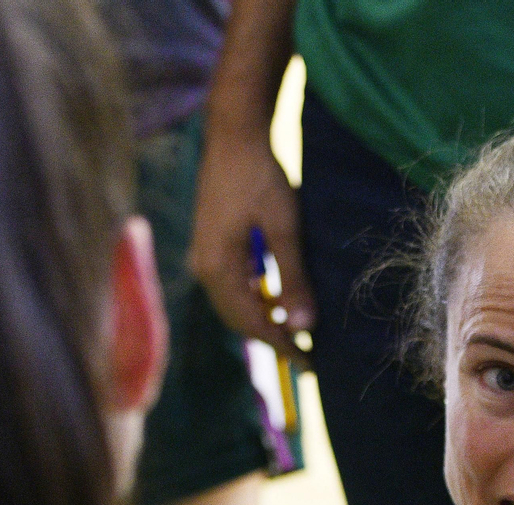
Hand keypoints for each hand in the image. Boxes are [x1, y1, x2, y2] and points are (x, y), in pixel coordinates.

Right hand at [188, 131, 314, 357]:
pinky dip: (254, 298)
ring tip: (295, 328)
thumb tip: (304, 325)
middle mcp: (204, 267)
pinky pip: (231, 285)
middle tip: (306, 353)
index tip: (309, 362)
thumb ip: (294, 277)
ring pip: (233, 304)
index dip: (282, 345)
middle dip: (272, 337)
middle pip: (238, 319)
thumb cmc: (260, 176)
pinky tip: (275, 296)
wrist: (234, 134)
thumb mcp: (284, 227)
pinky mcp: (210, 245)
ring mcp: (204, 256)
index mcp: (217, 268)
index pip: (252, 323)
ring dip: (263, 318)